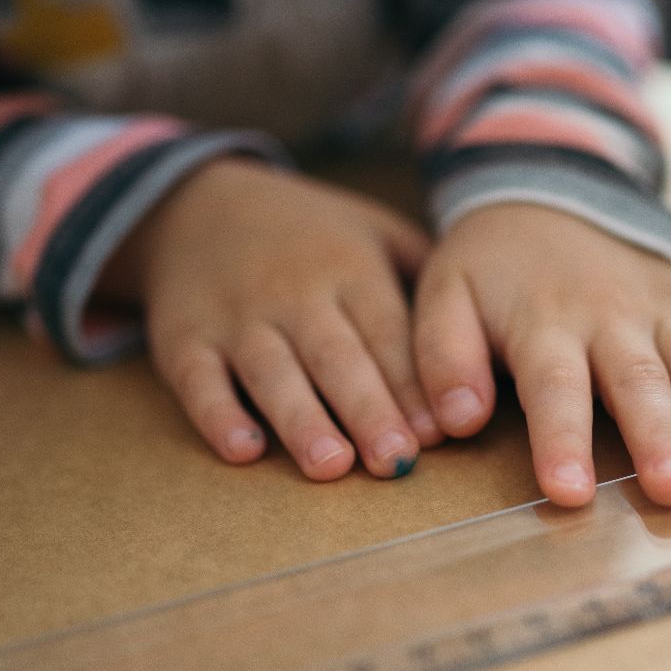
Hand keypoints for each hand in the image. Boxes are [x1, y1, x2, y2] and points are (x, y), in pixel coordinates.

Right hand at [100, 157, 439, 479]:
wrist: (199, 205)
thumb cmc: (311, 237)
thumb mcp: (374, 232)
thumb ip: (425, 278)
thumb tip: (486, 343)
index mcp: (350, 269)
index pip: (387, 332)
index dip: (410, 383)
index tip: (438, 433)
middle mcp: (294, 293)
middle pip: (335, 357)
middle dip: (367, 409)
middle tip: (394, 461)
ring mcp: (235, 317)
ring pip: (272, 372)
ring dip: (301, 420)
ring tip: (330, 465)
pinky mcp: (184, 339)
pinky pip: (199, 381)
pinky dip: (218, 415)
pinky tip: (242, 450)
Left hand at [413, 203, 670, 507]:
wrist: (549, 193)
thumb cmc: (493, 267)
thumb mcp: (443, 295)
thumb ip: (442, 357)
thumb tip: (453, 422)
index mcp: (545, 323)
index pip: (554, 387)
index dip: (562, 440)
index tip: (569, 493)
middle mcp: (611, 317)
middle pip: (638, 382)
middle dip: (659, 438)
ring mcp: (663, 309)